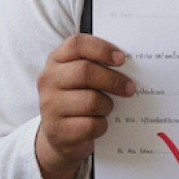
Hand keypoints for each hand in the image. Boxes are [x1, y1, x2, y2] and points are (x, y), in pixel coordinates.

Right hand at [35, 34, 134, 178]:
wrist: (59, 134)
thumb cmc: (76, 98)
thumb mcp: (79, 77)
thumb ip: (95, 64)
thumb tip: (128, 63)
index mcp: (56, 60)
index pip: (77, 44)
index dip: (102, 49)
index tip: (121, 59)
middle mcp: (48, 80)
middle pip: (85, 72)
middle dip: (113, 80)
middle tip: (129, 87)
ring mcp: (50, 106)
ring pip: (91, 101)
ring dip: (107, 105)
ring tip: (108, 107)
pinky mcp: (57, 130)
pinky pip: (90, 125)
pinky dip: (101, 125)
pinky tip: (99, 123)